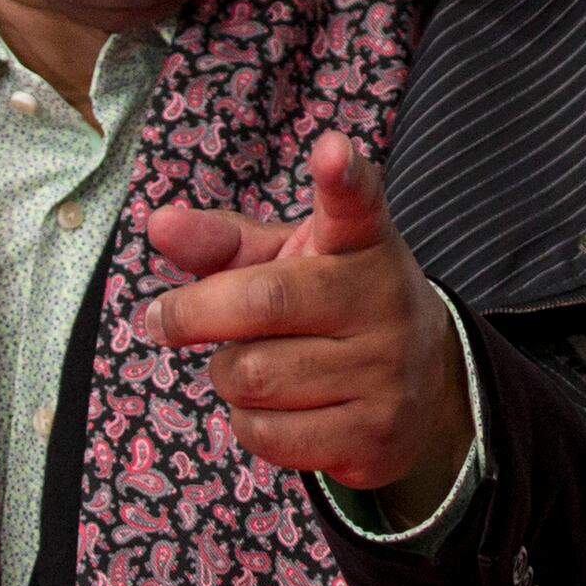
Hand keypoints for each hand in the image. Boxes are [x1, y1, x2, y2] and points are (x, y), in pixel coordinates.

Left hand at [143, 134, 476, 512]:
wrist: (426, 385)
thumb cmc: (332, 305)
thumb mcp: (287, 260)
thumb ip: (223, 242)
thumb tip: (160, 225)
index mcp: (363, 243)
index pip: (356, 203)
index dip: (341, 176)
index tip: (330, 150)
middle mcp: (383, 300)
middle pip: (261, 304)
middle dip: (196, 316)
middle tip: (169, 319)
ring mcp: (385, 371)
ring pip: (252, 377)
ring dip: (226, 374)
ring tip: (252, 363)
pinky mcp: (374, 436)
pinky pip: (266, 434)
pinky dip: (247, 423)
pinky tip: (273, 407)